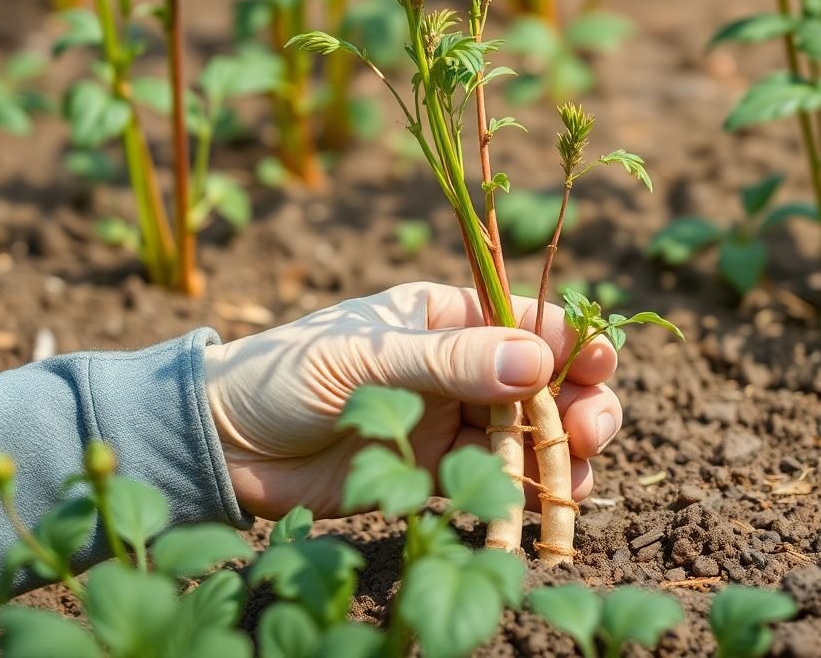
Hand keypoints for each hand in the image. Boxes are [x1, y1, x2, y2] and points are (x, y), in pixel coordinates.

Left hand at [203, 281, 621, 519]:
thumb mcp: (366, 359)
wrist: (222, 445)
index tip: (598, 363)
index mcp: (440, 315)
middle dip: (574, 401)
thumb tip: (536, 360)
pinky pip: (491, 475)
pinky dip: (524, 489)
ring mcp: (445, 417)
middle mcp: (454, 364)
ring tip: (578, 474)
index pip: (521, 318)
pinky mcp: (431, 468)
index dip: (568, 339)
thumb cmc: (282, 376)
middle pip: (539, 378)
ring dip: (560, 449)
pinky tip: (548, 505)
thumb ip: (449, 363)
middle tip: (587, 430)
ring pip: (525, 430)